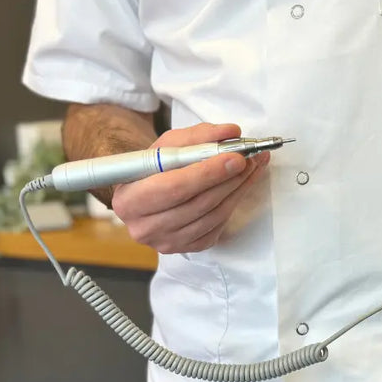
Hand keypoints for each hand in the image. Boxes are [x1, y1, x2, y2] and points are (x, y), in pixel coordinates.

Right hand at [111, 123, 268, 253]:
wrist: (147, 193)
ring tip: (252, 168)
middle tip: (250, 160)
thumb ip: (199, 136)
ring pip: (212, 217)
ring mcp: (166, 242)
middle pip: (197, 204)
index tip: (235, 158)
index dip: (208, 173)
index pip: (174, 187)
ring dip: (238, 191)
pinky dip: (233, 204)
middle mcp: (144, 227)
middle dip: (229, 180)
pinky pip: (217, 227)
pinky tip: (242, 186)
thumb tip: (231, 132)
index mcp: (129, 200)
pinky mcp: (187, 248)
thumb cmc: (155, 167)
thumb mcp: (168, 144)